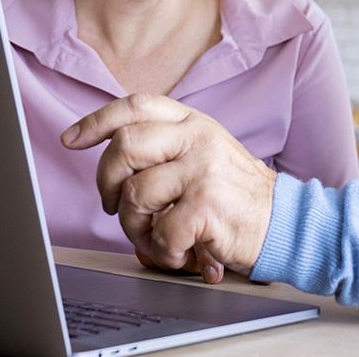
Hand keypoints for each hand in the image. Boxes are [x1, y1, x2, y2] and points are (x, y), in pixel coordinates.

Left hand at [62, 94, 275, 277]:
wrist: (287, 223)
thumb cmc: (238, 197)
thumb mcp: (206, 155)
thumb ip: (166, 148)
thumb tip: (110, 163)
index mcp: (194, 122)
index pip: (135, 106)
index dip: (96, 122)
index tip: (71, 140)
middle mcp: (198, 138)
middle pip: (123, 146)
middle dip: (106, 182)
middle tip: (115, 207)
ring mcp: (203, 168)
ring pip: (134, 194)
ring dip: (134, 227)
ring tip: (155, 237)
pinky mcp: (206, 204)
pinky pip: (159, 231)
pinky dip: (162, 251)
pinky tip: (179, 252)